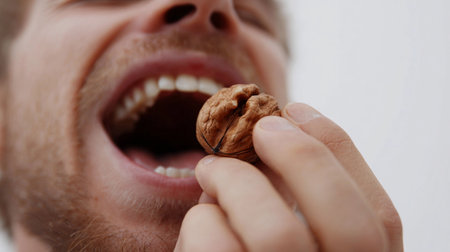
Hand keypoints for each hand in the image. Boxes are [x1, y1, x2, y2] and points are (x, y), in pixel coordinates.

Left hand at [174, 103, 402, 251]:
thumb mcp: (300, 245)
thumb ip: (304, 210)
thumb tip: (279, 141)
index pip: (379, 219)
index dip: (340, 152)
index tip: (299, 109)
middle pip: (345, 222)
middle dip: (301, 156)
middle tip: (259, 125)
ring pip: (276, 235)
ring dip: (236, 182)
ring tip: (209, 168)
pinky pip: (214, 250)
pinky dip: (200, 223)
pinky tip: (198, 222)